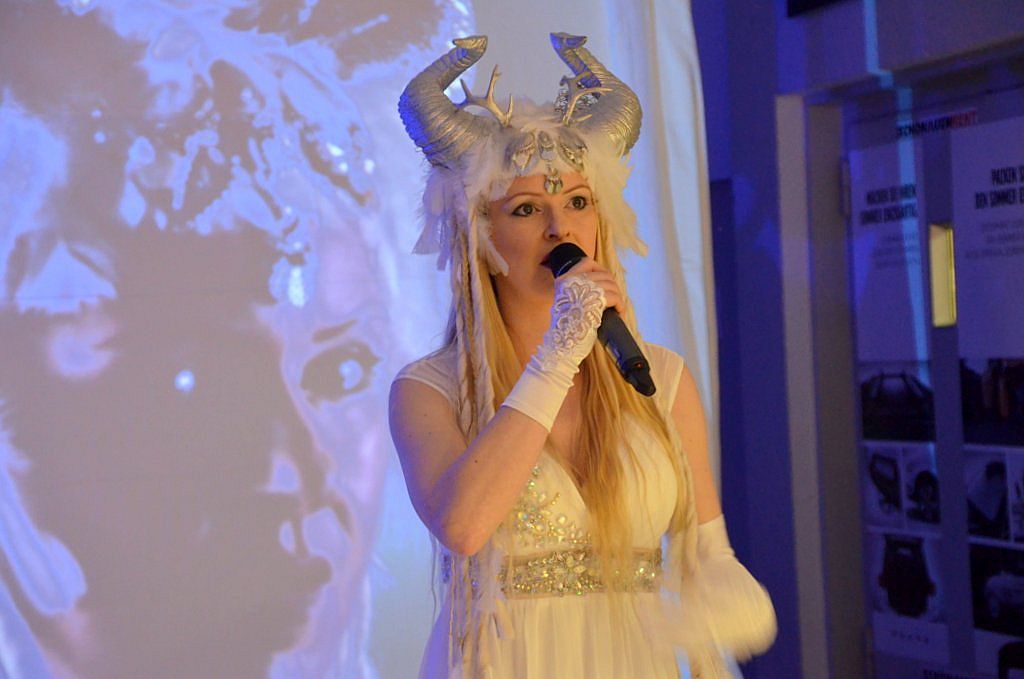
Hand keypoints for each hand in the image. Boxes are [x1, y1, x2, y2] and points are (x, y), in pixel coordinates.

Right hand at [501, 258, 621, 431]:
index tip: (605, 280)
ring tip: (617, 307)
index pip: (586, 263)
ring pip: (610, 285)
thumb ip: (576, 291)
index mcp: (563, 281)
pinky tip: (619, 311)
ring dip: (618, 296)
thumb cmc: (565, 330)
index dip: (600, 269)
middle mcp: (571, 282)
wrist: (561, 347)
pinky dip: (620, 304)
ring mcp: (582, 292)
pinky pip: (614, 297)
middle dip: (612, 285)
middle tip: (614, 298)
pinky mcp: (592, 303)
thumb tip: (599, 285)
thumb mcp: (565, 304)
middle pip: (602, 274)